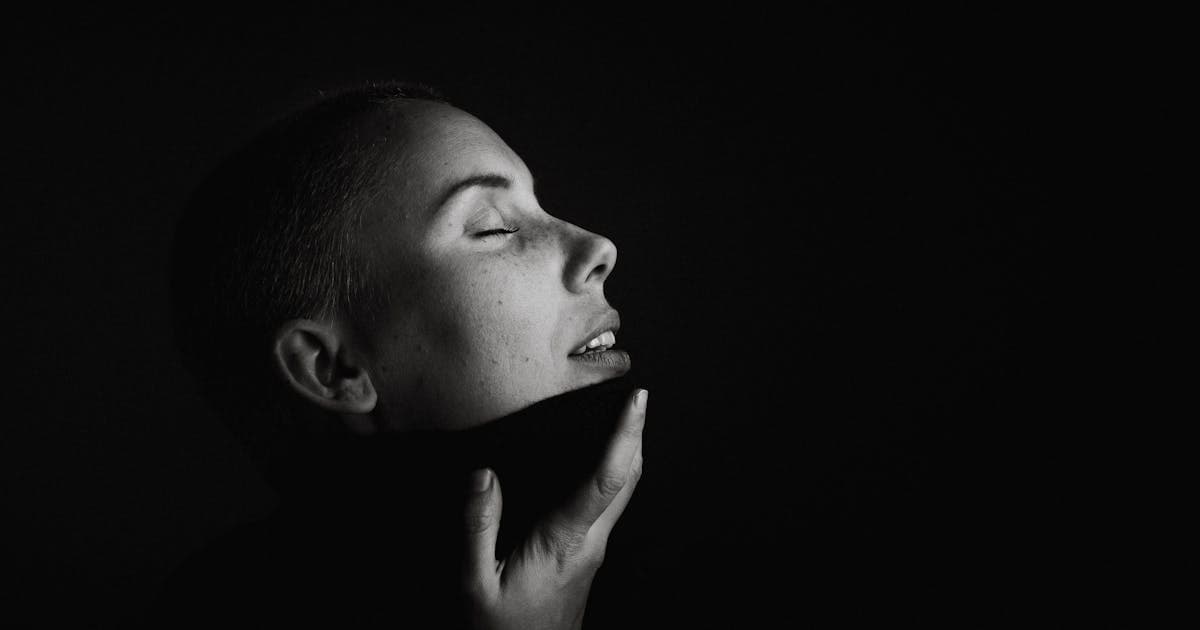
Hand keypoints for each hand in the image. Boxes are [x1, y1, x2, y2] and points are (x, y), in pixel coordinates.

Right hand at [461, 388, 647, 629]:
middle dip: (637, 435)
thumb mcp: (475, 584)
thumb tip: (484, 476)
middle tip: (638, 397)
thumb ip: (478, 527)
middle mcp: (590, 543)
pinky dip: (614, 474)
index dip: (625, 436)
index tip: (637, 402)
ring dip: (630, 454)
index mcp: (565, 542)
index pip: (606, 480)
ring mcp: (594, 551)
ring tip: (625, 418)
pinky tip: (600, 462)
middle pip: (629, 480)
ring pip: (625, 493)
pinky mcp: (588, 557)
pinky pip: (609, 506)